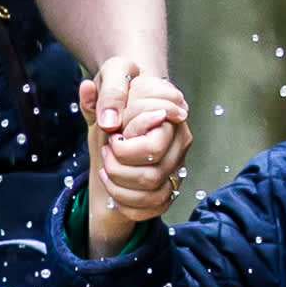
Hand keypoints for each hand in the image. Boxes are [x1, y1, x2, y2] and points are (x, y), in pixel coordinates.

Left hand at [76, 56, 190, 254]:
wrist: (120, 107)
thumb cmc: (117, 93)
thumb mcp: (110, 79)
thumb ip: (107, 92)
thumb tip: (109, 122)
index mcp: (171, 115)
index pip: (153, 147)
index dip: (124, 149)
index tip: (110, 136)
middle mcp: (180, 141)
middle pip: (153, 174)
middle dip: (119, 169)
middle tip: (105, 153)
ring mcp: (177, 164)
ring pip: (154, 193)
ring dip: (120, 188)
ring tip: (105, 170)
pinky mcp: (170, 183)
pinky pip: (156, 207)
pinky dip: (128, 205)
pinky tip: (112, 193)